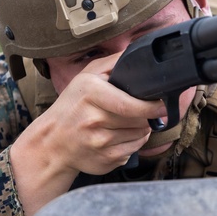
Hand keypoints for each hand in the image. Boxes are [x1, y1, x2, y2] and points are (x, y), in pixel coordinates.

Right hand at [10, 53, 166, 215]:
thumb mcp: (86, 76)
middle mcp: (94, 120)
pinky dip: (133, 143)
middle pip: (140, 120)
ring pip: (141, 135)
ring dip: (141, 129)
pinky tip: (118, 136)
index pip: (131, 105)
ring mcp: (100, 143)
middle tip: (136, 111)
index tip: (164, 104)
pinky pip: (134, 150)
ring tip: (124, 123)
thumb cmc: (73, 105)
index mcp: (91, 94)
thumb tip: (142, 54)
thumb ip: (113, 62)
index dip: (152, 106)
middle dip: (146, 115)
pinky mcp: (106, 160)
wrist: (52, 141)